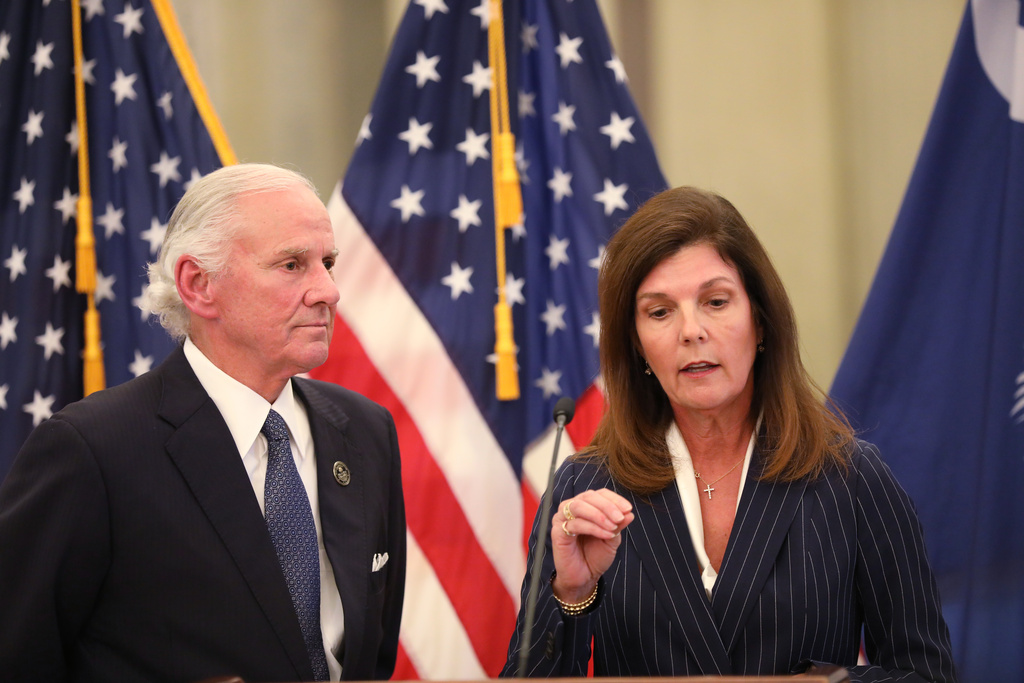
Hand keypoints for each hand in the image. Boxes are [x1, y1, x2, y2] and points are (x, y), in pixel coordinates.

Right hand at [551, 488, 633, 602]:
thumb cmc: (596, 556)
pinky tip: (606, 535)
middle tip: (620, 518)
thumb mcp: (612, 538)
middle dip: (607, 506)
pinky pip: (575, 524)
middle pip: (588, 497)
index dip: (614, 499)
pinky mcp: (557, 532)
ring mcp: (563, 519)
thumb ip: (618, 524)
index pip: (599, 494)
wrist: (584, 577)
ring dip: (598, 515)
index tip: (628, 509)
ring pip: (579, 506)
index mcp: (586, 506)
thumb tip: (629, 513)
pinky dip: (593, 527)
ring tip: (612, 527)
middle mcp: (572, 508)